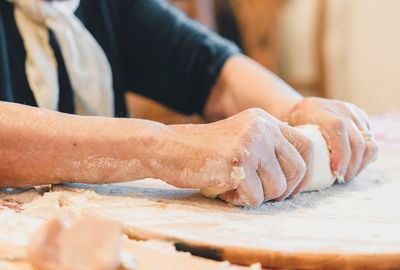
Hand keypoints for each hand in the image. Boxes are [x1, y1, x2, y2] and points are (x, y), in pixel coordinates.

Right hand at [167, 108, 312, 205]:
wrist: (166, 148)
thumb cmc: (202, 152)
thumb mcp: (240, 139)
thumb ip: (267, 149)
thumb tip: (297, 178)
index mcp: (265, 121)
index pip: (306, 146)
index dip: (304, 172)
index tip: (291, 188)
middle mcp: (262, 128)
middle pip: (297, 169)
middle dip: (283, 191)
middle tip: (261, 195)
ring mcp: (250, 143)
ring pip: (277, 187)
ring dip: (257, 196)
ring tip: (235, 188)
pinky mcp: (238, 163)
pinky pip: (255, 197)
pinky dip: (240, 200)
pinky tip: (223, 190)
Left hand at [286, 97, 377, 180]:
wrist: (301, 109)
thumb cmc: (290, 125)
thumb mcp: (286, 130)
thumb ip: (290, 143)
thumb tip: (294, 170)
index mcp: (316, 109)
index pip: (336, 127)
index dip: (340, 152)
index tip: (336, 172)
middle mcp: (338, 108)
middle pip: (356, 139)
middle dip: (351, 164)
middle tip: (341, 178)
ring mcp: (352, 112)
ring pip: (368, 142)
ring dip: (360, 163)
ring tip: (346, 175)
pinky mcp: (361, 119)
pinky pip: (371, 143)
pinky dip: (365, 159)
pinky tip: (352, 168)